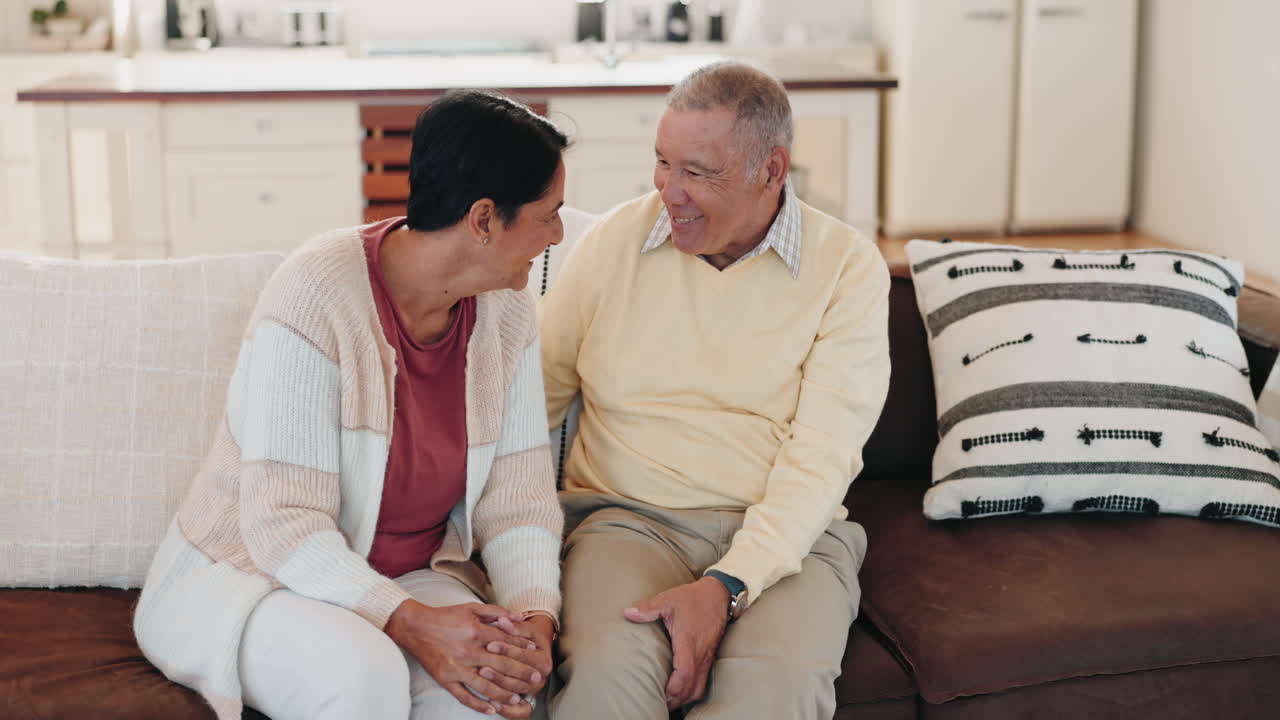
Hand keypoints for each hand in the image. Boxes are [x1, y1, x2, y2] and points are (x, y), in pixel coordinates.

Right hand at [385, 600, 542, 715]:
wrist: (415, 627)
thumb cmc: (445, 616)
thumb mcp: (471, 608)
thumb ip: (497, 612)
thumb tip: (519, 617)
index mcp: (476, 632)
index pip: (506, 643)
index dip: (522, 648)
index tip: (536, 653)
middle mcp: (469, 652)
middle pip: (501, 666)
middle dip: (521, 673)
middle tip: (536, 679)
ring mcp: (457, 668)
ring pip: (485, 685)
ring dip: (503, 693)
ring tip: (518, 698)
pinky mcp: (445, 679)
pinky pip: (463, 696)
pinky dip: (477, 704)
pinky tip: (491, 710)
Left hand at [481, 614, 555, 718]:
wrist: (538, 645)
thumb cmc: (530, 636)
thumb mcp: (525, 628)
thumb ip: (513, 626)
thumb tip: (502, 620)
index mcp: (543, 660)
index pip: (523, 656)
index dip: (506, 649)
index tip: (490, 644)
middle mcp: (542, 676)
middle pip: (519, 676)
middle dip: (499, 669)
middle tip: (482, 663)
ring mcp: (534, 689)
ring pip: (515, 691)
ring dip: (498, 685)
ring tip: (483, 677)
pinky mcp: (528, 699)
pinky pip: (519, 711)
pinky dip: (506, 709)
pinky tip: (491, 702)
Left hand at [624, 577, 728, 709]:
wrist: (718, 594)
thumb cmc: (692, 598)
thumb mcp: (668, 599)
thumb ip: (648, 608)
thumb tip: (628, 613)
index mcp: (688, 641)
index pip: (684, 672)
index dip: (673, 687)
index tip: (659, 693)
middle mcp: (700, 653)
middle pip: (691, 688)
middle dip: (675, 699)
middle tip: (657, 702)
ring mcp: (706, 657)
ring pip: (698, 688)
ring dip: (683, 698)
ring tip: (667, 701)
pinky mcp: (710, 658)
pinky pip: (703, 682)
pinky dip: (691, 692)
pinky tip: (680, 693)